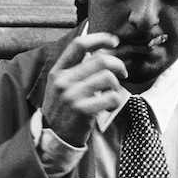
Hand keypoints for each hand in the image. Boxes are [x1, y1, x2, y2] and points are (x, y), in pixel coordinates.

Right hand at [39, 32, 127, 146]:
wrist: (54, 138)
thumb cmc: (62, 111)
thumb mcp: (60, 87)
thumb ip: (75, 70)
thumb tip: (101, 52)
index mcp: (57, 72)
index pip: (79, 45)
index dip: (100, 39)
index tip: (114, 42)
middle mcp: (63, 81)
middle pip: (101, 60)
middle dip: (118, 65)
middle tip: (122, 74)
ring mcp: (72, 95)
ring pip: (108, 77)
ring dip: (117, 86)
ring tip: (112, 95)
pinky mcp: (82, 110)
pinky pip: (111, 97)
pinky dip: (116, 101)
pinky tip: (109, 107)